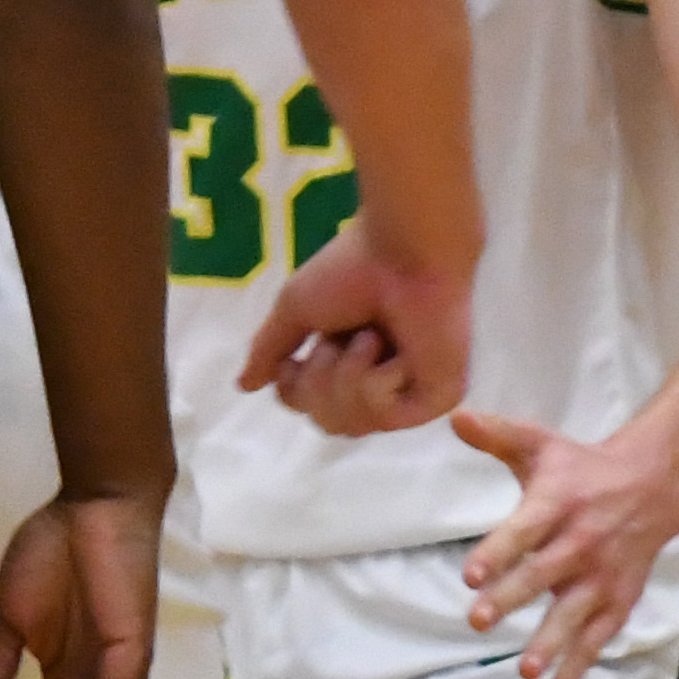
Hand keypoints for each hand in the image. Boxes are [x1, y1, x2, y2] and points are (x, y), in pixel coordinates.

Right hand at [243, 220, 472, 435]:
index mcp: (350, 361)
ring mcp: (411, 393)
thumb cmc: (352, 269)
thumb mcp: (295, 310)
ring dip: (346, 376)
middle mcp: (381, 382)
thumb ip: (271, 350)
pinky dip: (375, 380)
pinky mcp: (436, 398)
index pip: (308, 406)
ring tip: (367, 337)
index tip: (296, 355)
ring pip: (353, 425)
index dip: (293, 388)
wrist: (402, 252)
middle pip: (327, 424)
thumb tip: (242, 386)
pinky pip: (384, 417)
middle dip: (317, 384)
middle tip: (333, 343)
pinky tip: (391, 348)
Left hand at [456, 411, 678, 678]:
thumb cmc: (581, 467)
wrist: (654, 486)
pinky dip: (579, 668)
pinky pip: (598, 639)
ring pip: (575, 615)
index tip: (470, 575)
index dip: (498, 552)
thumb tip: (455, 416)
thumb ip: (497, 434)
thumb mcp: (541, 444)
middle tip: (478, 621)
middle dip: (512, 599)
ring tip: (523, 671)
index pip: (524, 530)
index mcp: (558, 504)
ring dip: (550, 644)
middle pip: (544, 575)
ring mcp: (603, 576)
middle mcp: (582, 543)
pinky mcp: (618, 600)